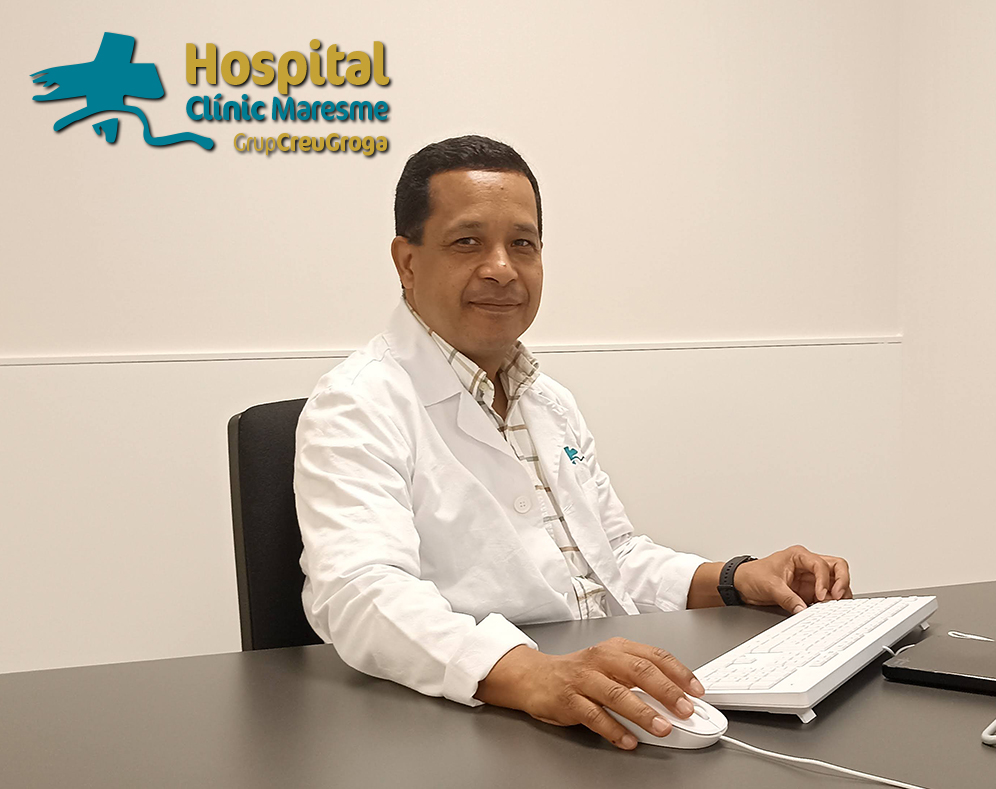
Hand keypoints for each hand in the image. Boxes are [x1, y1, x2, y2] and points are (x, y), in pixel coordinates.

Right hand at [474, 638, 704, 749]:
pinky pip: (594, 715)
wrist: (536, 677)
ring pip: (617, 693)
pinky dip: (613, 729)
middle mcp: (601, 660)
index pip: (654, 656)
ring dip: (643, 712)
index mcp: (616, 649)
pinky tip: (628, 741)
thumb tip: (676, 700)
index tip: (697, 691)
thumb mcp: (611, 667)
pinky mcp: (568, 699)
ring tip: (662, 728)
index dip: (679, 673)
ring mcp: (584, 679)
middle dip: (666, 691)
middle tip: (685, 710)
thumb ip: (640, 679)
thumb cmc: (579, 673)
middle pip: (638, 671)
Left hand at [735, 545, 851, 612]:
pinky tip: (827, 610)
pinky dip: (830, 603)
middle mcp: (807, 565)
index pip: (821, 564)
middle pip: (837, 567)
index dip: (824, 580)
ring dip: (838, 594)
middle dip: (841, 582)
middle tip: (837, 598)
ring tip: (834, 607)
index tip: (822, 595)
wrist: (742, 584)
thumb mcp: (770, 586)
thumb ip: (787, 598)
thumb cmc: (753, 576)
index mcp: (798, 556)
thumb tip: (802, 609)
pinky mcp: (809, 592)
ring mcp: (810, 579)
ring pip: (836, 581)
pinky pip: (827, 596)